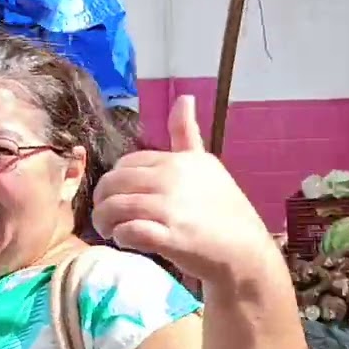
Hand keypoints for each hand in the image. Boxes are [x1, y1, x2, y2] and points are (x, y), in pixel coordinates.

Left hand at [90, 96, 275, 283]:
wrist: (245, 251)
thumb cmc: (224, 210)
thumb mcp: (206, 165)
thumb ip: (186, 134)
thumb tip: (185, 97)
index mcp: (178, 161)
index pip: (127, 164)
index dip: (117, 182)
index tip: (121, 197)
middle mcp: (172, 179)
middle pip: (114, 183)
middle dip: (102, 201)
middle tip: (107, 217)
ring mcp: (171, 208)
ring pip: (115, 207)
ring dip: (105, 222)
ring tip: (111, 231)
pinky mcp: (171, 237)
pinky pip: (129, 231)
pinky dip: (122, 237)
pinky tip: (127, 241)